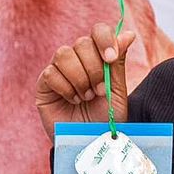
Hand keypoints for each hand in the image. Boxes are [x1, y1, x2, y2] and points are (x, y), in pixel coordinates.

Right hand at [34, 16, 137, 131]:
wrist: (91, 143)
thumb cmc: (106, 120)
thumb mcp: (117, 91)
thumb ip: (118, 63)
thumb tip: (129, 33)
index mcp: (97, 57)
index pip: (97, 31)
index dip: (104, 40)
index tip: (110, 59)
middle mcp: (78, 60)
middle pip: (81, 43)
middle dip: (93, 68)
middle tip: (98, 92)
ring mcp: (59, 71)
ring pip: (64, 54)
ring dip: (79, 78)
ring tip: (85, 97)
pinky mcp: (44, 85)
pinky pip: (51, 73)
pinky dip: (65, 88)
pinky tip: (72, 101)